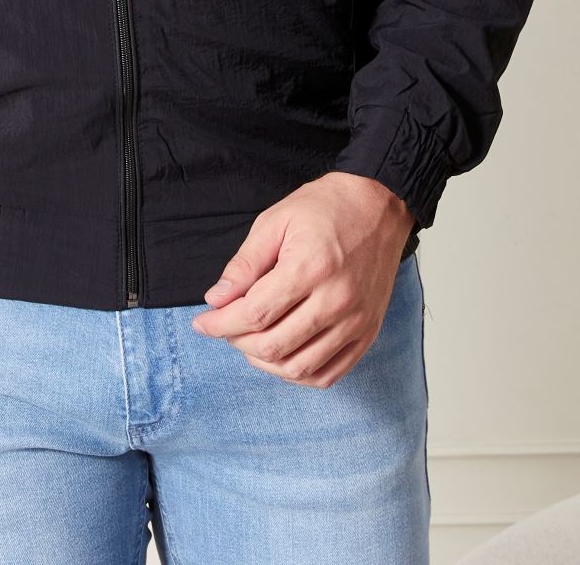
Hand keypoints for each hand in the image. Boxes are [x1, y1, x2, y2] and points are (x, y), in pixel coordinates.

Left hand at [188, 171, 416, 388]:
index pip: (255, 313)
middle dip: (237, 341)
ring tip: (248, 341)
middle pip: (274, 345)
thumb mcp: (275, 221)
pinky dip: (298, 374)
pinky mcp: (368, 333)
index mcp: (311, 267)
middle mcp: (337, 300)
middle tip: (224, 326)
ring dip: (264, 361)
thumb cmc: (325, 208)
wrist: (378, 206)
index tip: (201, 322)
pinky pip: (329, 374)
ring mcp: (356, 322)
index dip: (220, 324)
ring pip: (299, 367)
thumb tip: (216, 299)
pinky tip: (281, 356)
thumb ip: (245, 264)